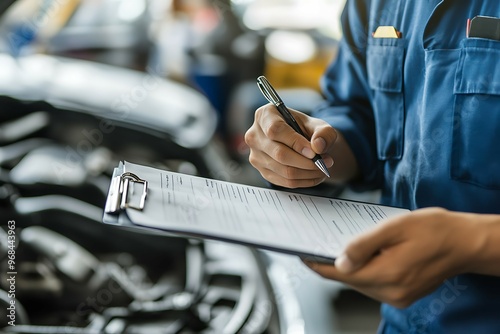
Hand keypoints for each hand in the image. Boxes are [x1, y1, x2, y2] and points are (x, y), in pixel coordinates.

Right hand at [244, 104, 335, 187]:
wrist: (299, 142)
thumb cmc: (304, 130)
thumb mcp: (317, 125)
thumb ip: (323, 132)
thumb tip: (318, 146)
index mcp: (264, 115)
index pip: (275, 130)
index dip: (295, 142)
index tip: (313, 152)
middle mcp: (254, 135)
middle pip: (279, 154)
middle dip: (307, 162)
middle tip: (325, 162)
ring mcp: (255, 155)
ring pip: (283, 170)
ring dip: (308, 173)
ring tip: (322, 168)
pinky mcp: (261, 171)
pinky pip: (284, 181)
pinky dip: (303, 181)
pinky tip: (314, 175)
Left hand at [305, 208, 487, 307]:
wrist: (465, 242)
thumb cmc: (433, 229)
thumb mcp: (394, 228)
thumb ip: (363, 245)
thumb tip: (339, 261)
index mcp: (386, 276)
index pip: (339, 275)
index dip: (318, 264)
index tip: (302, 253)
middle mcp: (391, 293)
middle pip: (348, 280)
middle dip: (333, 262)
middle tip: (322, 242)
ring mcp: (398, 296)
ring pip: (360, 282)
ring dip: (350, 266)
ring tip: (345, 245)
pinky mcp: (403, 294)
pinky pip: (374, 283)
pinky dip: (365, 269)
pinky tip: (366, 254)